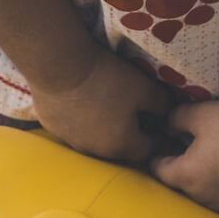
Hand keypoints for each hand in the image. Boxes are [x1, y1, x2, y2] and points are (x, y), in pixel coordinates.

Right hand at [29, 49, 176, 163]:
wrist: (58, 66)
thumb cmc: (106, 79)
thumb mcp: (144, 88)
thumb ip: (162, 104)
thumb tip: (167, 113)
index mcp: (122, 145)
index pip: (148, 150)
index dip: (158, 136)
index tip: (160, 123)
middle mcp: (96, 151)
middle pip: (120, 147)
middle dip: (130, 133)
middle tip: (134, 111)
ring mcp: (70, 141)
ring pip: (94, 139)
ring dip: (103, 127)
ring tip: (106, 104)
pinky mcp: (51, 127)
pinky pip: (72, 127)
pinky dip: (79, 118)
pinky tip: (80, 99)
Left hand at [150, 100, 218, 217]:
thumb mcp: (199, 113)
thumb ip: (174, 120)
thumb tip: (167, 128)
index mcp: (187, 176)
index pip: (159, 172)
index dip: (159, 158)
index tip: (163, 150)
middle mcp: (206, 199)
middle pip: (186, 187)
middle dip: (185, 172)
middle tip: (194, 153)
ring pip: (212, 198)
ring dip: (211, 185)